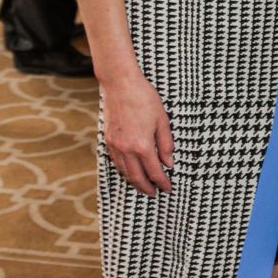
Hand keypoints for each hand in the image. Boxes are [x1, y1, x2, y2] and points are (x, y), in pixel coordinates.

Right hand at [101, 71, 173, 195]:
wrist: (120, 84)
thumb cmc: (144, 98)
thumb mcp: (162, 120)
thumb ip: (166, 144)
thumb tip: (169, 162)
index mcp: (143, 145)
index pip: (155, 172)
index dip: (162, 182)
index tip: (168, 188)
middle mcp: (127, 149)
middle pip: (137, 177)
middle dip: (147, 188)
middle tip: (154, 194)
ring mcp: (115, 145)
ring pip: (125, 171)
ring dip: (134, 181)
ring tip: (143, 185)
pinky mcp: (108, 139)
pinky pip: (116, 161)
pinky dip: (124, 170)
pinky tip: (129, 170)